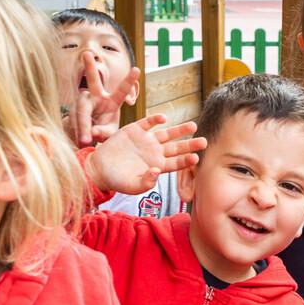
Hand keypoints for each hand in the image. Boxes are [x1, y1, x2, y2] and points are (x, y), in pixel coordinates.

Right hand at [66, 63, 140, 147]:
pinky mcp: (71, 112)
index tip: (137, 69)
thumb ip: (105, 132)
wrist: (84, 136)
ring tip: (86, 140)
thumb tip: (94, 133)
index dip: (130, 80)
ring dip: (83, 126)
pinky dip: (78, 133)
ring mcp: (81, 103)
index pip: (122, 90)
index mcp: (111, 101)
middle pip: (92, 81)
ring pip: (81, 111)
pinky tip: (80, 141)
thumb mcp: (109, 132)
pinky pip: (74, 122)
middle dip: (90, 67)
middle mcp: (95, 97)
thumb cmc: (101, 130)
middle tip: (87, 54)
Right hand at [85, 115, 205, 193]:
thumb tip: (157, 172)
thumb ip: (145, 182)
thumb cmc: (117, 180)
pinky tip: (163, 118)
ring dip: (179, 130)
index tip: (196, 158)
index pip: (176, 163)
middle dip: (190, 144)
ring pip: (167, 134)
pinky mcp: (135, 130)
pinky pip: (148, 123)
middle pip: (177, 147)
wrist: (99, 168)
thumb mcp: (131, 186)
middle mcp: (155, 152)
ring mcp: (146, 140)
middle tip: (204, 141)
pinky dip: (155, 120)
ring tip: (192, 126)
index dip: (185, 160)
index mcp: (157, 166)